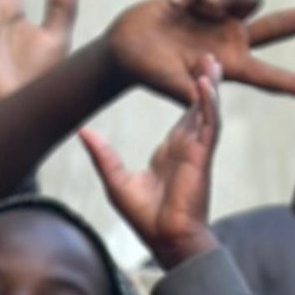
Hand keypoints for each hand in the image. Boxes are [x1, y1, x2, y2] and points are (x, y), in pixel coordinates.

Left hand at [80, 58, 221, 267]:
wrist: (166, 240)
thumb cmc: (146, 218)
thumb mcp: (116, 180)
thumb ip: (103, 154)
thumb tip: (83, 131)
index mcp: (171, 152)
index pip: (182, 116)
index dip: (185, 94)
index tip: (184, 70)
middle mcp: (186, 148)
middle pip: (198, 107)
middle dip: (203, 82)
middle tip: (205, 55)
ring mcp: (196, 151)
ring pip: (207, 110)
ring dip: (210, 86)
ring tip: (211, 61)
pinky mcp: (202, 156)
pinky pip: (209, 124)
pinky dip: (208, 102)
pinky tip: (206, 83)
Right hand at [103, 0, 294, 106]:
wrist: (125, 50)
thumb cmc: (152, 74)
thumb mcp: (175, 88)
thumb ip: (192, 89)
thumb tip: (207, 87)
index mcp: (232, 67)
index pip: (269, 77)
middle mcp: (233, 39)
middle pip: (279, 27)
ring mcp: (219, 15)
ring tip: (203, 3)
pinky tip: (175, 4)